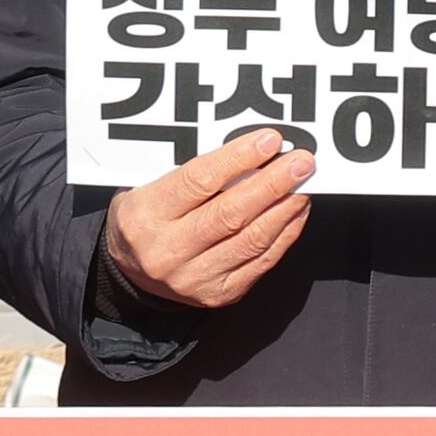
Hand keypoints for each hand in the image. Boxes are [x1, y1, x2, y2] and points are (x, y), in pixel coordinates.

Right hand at [103, 128, 314, 311]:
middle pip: (231, 213)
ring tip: (304, 183)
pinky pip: (261, 262)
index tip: (270, 140)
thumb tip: (253, 150)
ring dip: (286, 207)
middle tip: (302, 161)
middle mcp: (167, 252)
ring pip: (252, 240)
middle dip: (274, 183)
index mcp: (145, 216)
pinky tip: (296, 210)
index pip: (199, 181)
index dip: (239, 158)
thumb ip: (194, 171)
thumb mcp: (150, 185)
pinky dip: (285, 233)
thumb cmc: (147, 217)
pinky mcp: (218, 295)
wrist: (130, 271)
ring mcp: (194, 279)